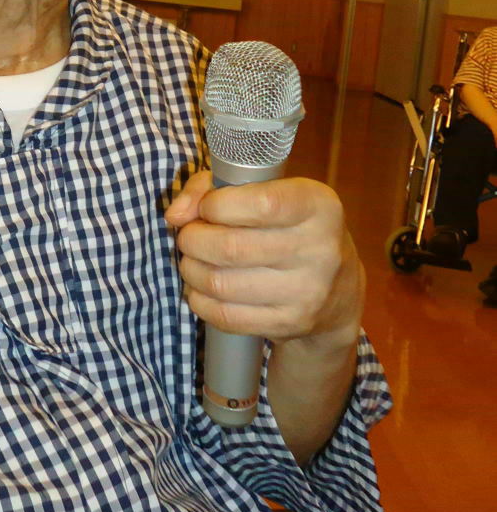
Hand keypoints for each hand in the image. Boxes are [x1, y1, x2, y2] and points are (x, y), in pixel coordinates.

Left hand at [165, 172, 363, 348]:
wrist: (337, 289)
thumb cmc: (286, 226)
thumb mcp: (264, 191)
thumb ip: (211, 187)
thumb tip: (175, 215)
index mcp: (317, 206)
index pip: (260, 205)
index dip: (217, 205)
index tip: (207, 208)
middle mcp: (319, 249)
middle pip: (230, 247)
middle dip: (193, 239)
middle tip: (190, 236)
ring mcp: (307, 292)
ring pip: (221, 283)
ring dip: (192, 270)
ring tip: (194, 260)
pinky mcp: (290, 324)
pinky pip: (226, 317)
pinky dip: (200, 300)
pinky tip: (202, 288)